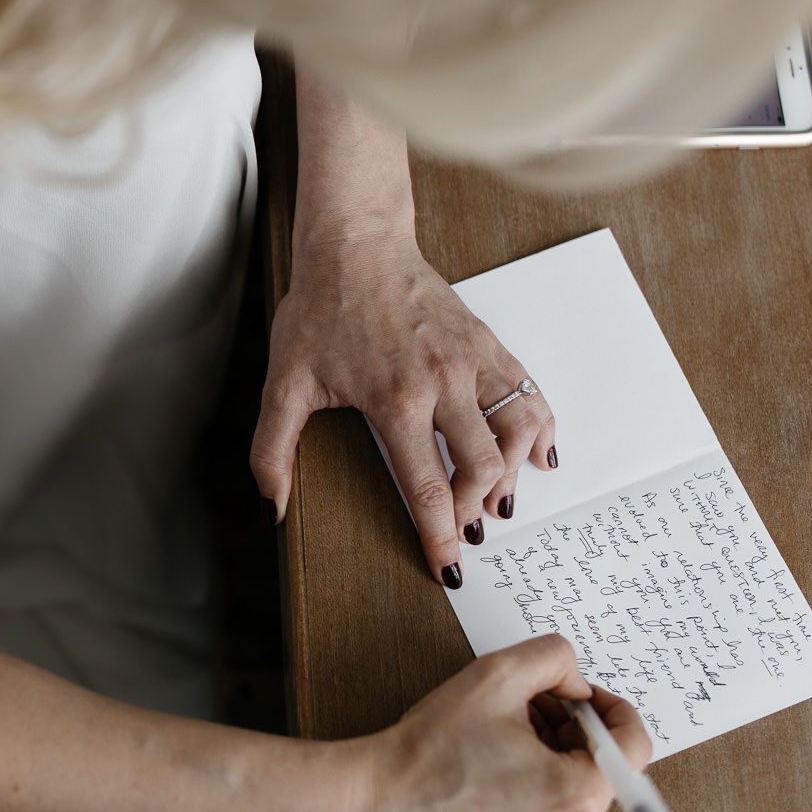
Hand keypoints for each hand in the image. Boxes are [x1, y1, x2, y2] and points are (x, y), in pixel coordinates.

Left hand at [251, 234, 556, 585]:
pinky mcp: (487, 342)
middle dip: (476, 510)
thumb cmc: (319, 310)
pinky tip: (535, 453)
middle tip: (467, 531)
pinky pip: (528, 392)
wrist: (355, 245)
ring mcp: (471, 360)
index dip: (439, 534)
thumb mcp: (283, 382)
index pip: (425, 486)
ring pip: (517, 430)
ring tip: (499, 500)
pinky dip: (539, 427)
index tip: (448, 566)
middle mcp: (442, 382)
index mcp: (395, 400)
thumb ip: (272, 450)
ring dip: (514, 473)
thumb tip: (272, 507)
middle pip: (480, 467)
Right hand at [344, 635, 652, 811]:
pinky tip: (495, 762)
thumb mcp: (496, 675)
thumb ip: (554, 658)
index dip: (607, 704)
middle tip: (525, 704)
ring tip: (502, 733)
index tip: (574, 691)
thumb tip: (577, 682)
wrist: (379, 801)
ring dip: (552, 751)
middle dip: (570, 725)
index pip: (634, 743)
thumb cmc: (431, 749)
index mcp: (579, 797)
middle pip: (603, 764)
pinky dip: (537, 781)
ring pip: (577, 787)